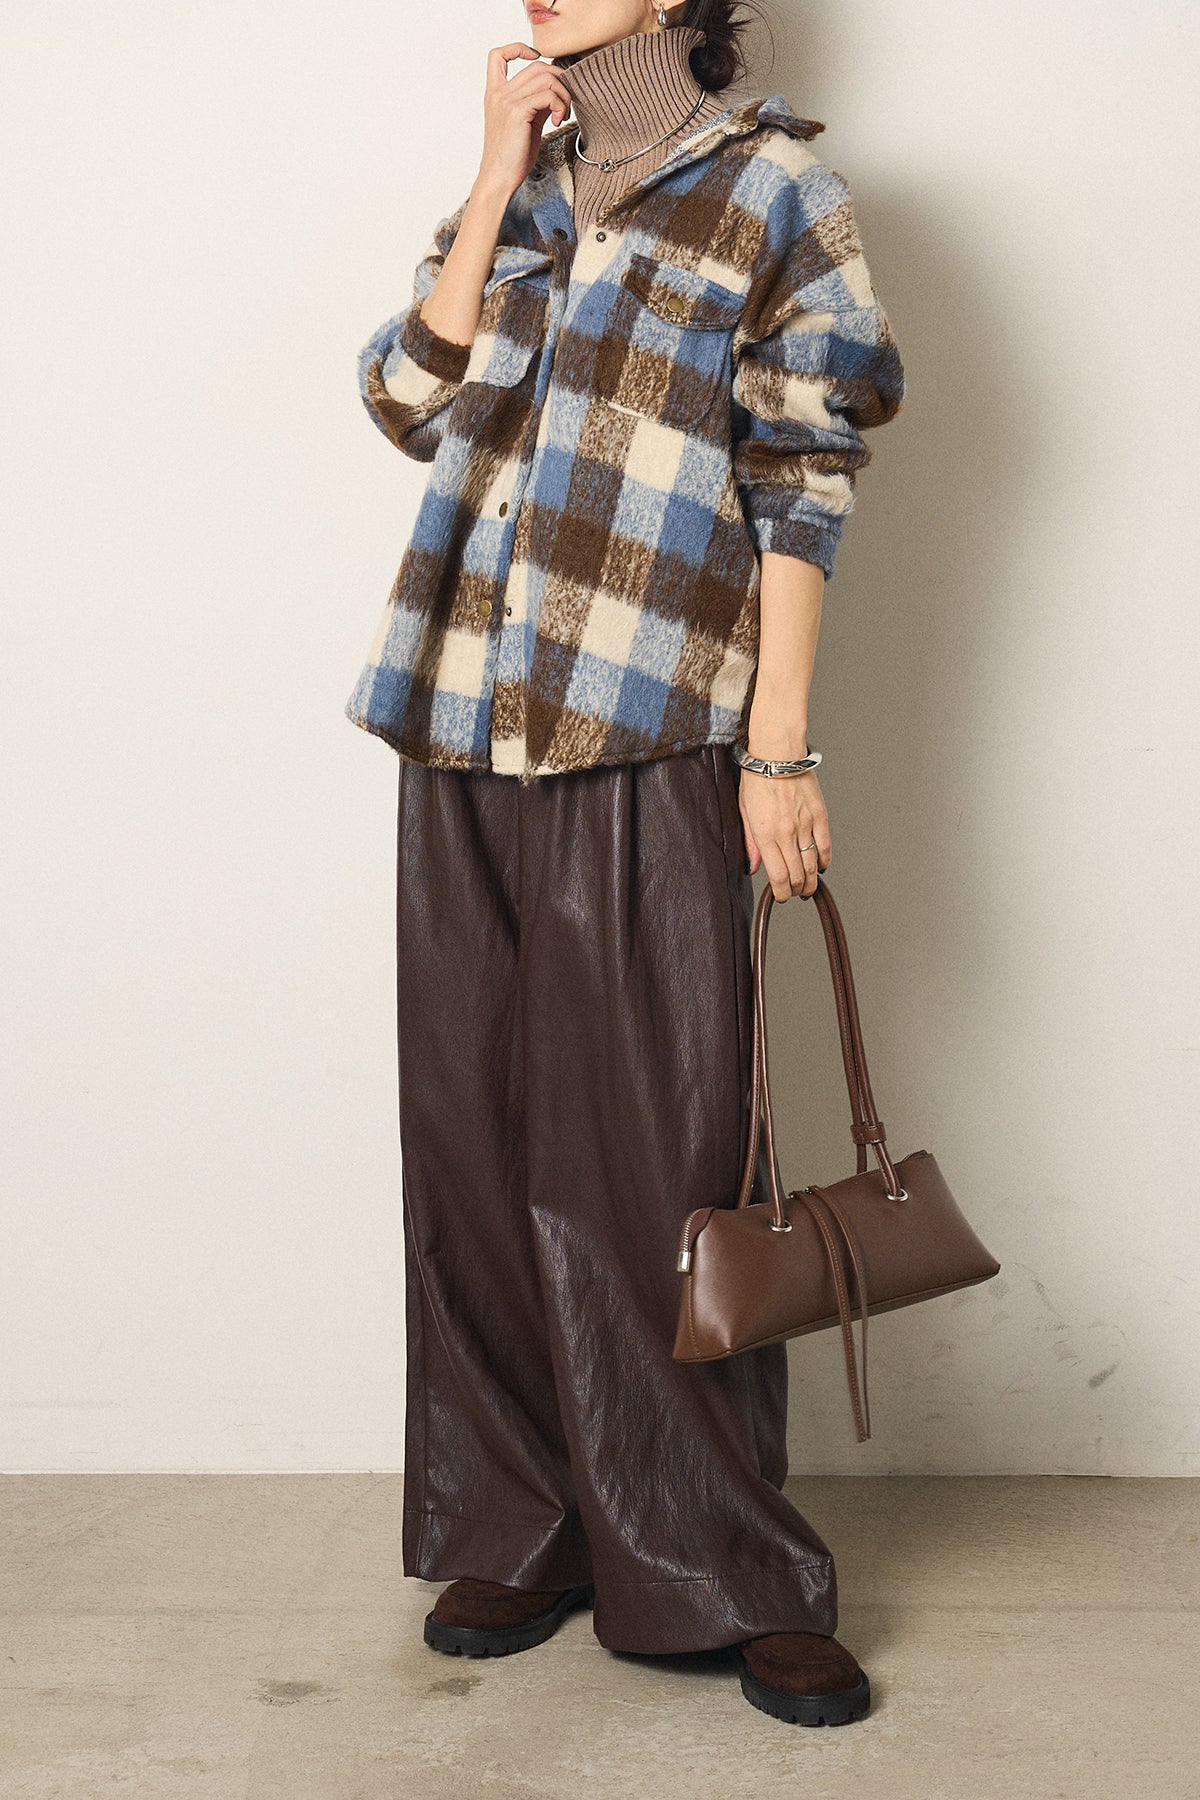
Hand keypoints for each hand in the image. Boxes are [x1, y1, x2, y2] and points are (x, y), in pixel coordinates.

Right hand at [477, 44, 572, 196]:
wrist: (499, 178)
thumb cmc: (512, 155)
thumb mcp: (524, 122)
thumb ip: (535, 102)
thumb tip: (556, 91)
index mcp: (495, 93)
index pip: (498, 55)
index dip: (519, 49)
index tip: (536, 61)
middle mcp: (498, 93)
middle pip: (537, 66)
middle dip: (558, 81)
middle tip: (564, 104)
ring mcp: (506, 101)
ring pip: (546, 77)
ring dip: (563, 95)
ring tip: (562, 115)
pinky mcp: (517, 112)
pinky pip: (548, 95)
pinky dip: (560, 106)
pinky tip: (557, 121)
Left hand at [739, 763, 830, 901]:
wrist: (777, 753)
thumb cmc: (757, 778)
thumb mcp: (744, 812)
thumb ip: (750, 843)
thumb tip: (754, 866)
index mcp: (765, 834)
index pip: (778, 876)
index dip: (781, 893)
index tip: (781, 896)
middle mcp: (786, 833)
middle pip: (797, 875)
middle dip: (796, 890)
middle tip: (794, 893)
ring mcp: (805, 824)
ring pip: (812, 864)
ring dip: (810, 880)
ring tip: (807, 885)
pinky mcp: (819, 815)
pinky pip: (825, 845)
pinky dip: (824, 859)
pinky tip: (820, 866)